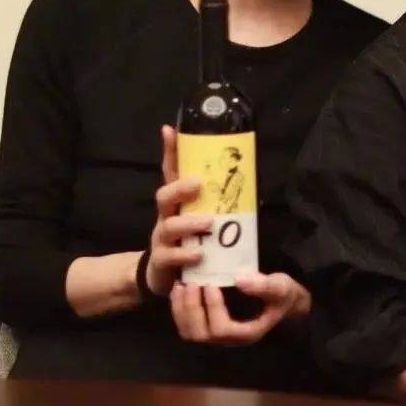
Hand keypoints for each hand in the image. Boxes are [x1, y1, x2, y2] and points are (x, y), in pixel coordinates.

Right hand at [143, 125, 209, 296]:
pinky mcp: (162, 261)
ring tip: (209, 223)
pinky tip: (200, 254)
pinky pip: (170, 256)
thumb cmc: (190, 240)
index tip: (169, 129)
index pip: (171, 171)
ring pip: (169, 226)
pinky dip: (186, 254)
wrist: (165, 276)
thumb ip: (217, 199)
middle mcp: (166, 216)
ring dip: (189, 223)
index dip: (170, 151)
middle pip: (164, 195)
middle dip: (180, 188)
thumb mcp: (201, 216)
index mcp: (177, 202)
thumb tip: (244, 175)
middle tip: (199, 184)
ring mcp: (161, 239)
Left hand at [170, 271, 311, 344]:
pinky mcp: (211, 328)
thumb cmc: (283, 294)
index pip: (222, 329)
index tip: (210, 284)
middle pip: (201, 335)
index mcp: (247, 333)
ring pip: (190, 333)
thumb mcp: (280, 287)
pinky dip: (179, 310)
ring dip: (181, 310)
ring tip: (180, 286)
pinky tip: (179, 291)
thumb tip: (238, 280)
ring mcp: (219, 337)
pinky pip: (188, 326)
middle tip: (190, 283)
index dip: (212, 308)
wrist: (284, 301)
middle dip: (192, 308)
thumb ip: (263, 285)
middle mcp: (230, 340)